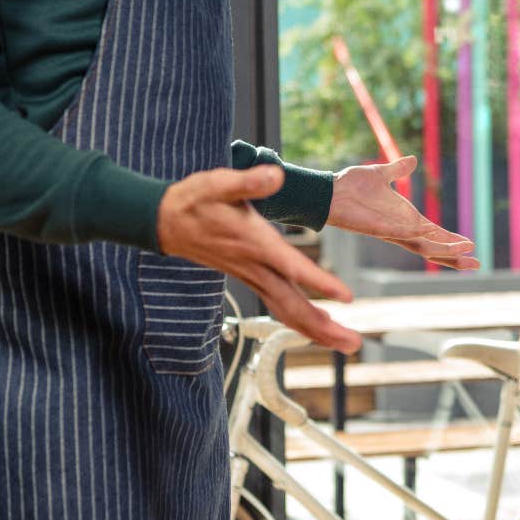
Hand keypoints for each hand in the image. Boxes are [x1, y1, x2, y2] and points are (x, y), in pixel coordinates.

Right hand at [158, 165, 362, 352]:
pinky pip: (280, 308)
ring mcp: (252, 277)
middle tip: (354, 343)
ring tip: (347, 343)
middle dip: (324, 327)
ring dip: (318, 331)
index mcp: (254, 243)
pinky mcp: (251, 280)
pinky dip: (301, 322)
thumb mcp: (219, 183)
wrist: (165, 221)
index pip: (292, 267)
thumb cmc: (195, 200)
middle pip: (293, 306)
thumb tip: (275, 175)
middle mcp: (255, 267)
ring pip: (287, 313)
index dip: (319, 282)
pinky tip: (320, 328)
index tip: (346, 297)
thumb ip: (249, 181)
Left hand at [326, 156, 478, 269]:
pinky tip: (437, 238)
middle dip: (455, 255)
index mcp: (405, 219)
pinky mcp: (380, 229)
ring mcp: (391, 231)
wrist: (329, 190)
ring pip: (424, 247)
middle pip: (433, 249)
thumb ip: (398, 170)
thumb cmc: (351, 185)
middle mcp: (401, 229)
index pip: (434, 235)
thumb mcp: (381, 174)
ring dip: (445, 249)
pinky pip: (404, 236)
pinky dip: (421, 237)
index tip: (471, 245)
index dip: (452, 240)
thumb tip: (413, 160)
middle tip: (477, 263)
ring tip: (466, 250)